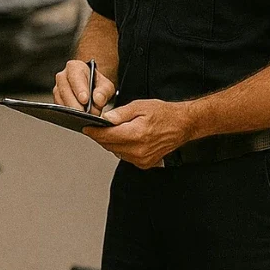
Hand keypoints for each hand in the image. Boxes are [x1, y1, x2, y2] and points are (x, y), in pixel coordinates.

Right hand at [53, 60, 115, 114]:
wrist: (91, 89)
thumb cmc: (97, 85)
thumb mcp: (106, 86)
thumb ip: (104, 92)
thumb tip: (98, 100)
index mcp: (75, 67)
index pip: (75, 78)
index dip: (80, 89)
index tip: (85, 100)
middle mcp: (63, 77)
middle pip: (65, 91)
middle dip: (76, 104)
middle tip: (87, 114)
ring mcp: (58, 89)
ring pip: (61, 101)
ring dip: (72, 111)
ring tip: (85, 117)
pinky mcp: (56, 100)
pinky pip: (60, 109)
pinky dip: (68, 115)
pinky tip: (78, 119)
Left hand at [83, 99, 198, 168]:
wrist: (182, 125)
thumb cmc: (164, 114)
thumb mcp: (140, 106)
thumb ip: (121, 113)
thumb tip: (106, 119)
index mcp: (136, 134)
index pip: (107, 136)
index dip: (94, 132)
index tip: (87, 128)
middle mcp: (139, 150)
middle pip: (109, 145)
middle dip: (102, 136)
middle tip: (99, 127)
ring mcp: (142, 159)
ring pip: (116, 152)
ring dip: (112, 142)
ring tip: (117, 131)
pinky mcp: (145, 163)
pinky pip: (126, 156)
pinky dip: (122, 148)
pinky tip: (128, 139)